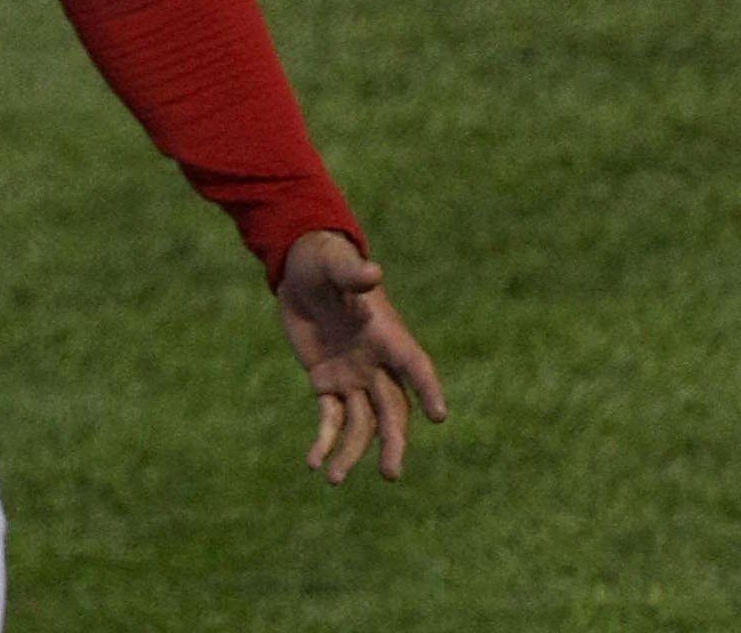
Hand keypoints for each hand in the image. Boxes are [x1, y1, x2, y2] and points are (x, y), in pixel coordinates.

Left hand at [273, 230, 446, 483]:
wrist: (301, 270)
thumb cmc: (326, 261)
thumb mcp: (336, 264)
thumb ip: (353, 273)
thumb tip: (373, 273)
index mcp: (387, 335)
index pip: (414, 365)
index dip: (428, 388)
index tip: (439, 415)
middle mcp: (376, 363)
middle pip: (392, 409)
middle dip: (393, 441)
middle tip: (390, 473)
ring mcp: (353, 376)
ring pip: (361, 423)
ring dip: (351, 451)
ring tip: (334, 479)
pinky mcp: (327, 382)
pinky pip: (329, 418)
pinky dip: (324, 441)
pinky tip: (313, 462)